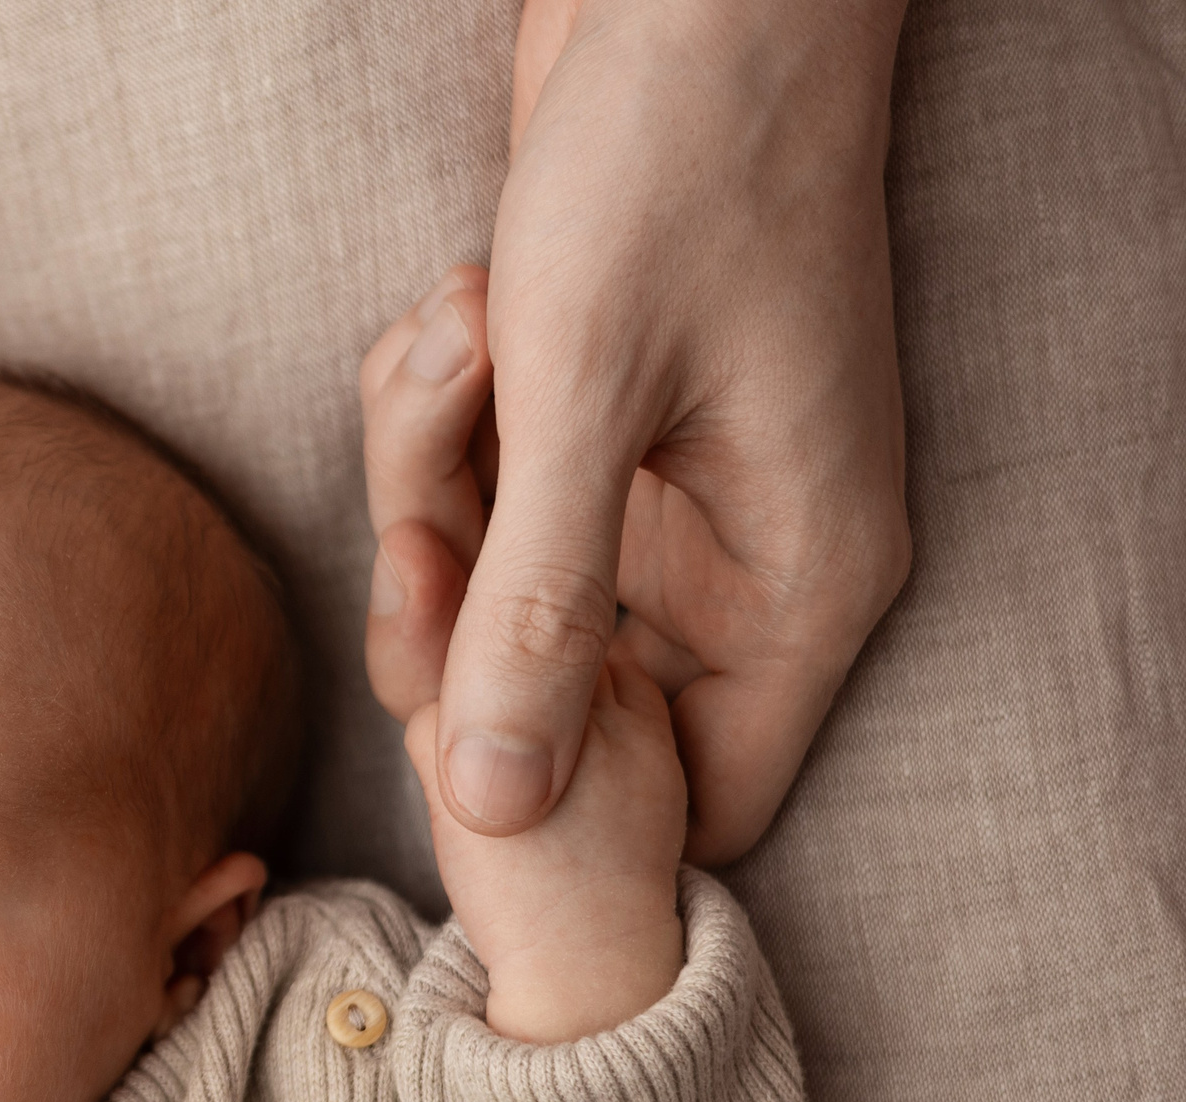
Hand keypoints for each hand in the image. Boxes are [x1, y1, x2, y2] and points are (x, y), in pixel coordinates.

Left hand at [430, 0, 909, 863]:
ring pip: (495, 577)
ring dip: (432, 467)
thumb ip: (538, 613)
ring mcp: (671, 493)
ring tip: (462, 326)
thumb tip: (497, 806)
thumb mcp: (583, 401)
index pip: (700, 796)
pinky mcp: (599, 429)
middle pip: (558, 685)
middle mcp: (749, 559)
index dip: (570, 777)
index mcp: (798, 585)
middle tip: (436, 456)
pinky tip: (457, 306)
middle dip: (457, 582)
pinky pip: (480, 487)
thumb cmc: (672, 165)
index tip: (468, 675)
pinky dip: (440, 412)